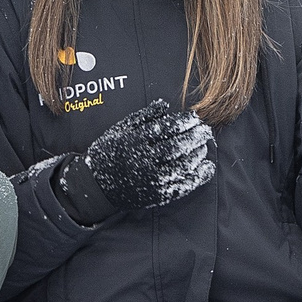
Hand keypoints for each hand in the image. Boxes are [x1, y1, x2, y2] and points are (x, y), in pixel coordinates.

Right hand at [55, 100, 216, 224]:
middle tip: (206, 131)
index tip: (195, 118)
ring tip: (204, 147)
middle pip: (177, 147)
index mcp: (135, 141)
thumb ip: (143, 117)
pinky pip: (181, 187)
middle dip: (195, 137)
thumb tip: (164, 105)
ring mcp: (151, 180)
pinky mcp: (156, 195)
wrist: (94, 186)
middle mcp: (144, 160)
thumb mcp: (120, 130)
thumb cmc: (109, 152)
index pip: (166, 129)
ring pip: (181, 166)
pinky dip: (197, 178)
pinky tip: (207, 168)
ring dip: (197, 155)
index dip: (184, 123)